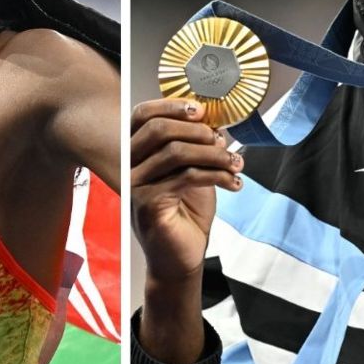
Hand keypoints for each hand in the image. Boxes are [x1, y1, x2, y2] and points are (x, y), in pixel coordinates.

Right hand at [129, 99, 242, 362]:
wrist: (180, 257)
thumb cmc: (185, 213)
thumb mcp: (193, 170)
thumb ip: (195, 146)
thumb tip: (214, 122)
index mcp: (134, 153)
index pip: (141, 115)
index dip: (171, 106)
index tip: (201, 112)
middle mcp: (127, 166)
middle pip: (158, 130)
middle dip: (198, 131)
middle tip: (224, 142)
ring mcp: (133, 185)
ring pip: (176, 152)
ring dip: (214, 155)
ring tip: (237, 164)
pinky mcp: (147, 203)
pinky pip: (186, 177)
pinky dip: (217, 175)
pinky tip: (234, 183)